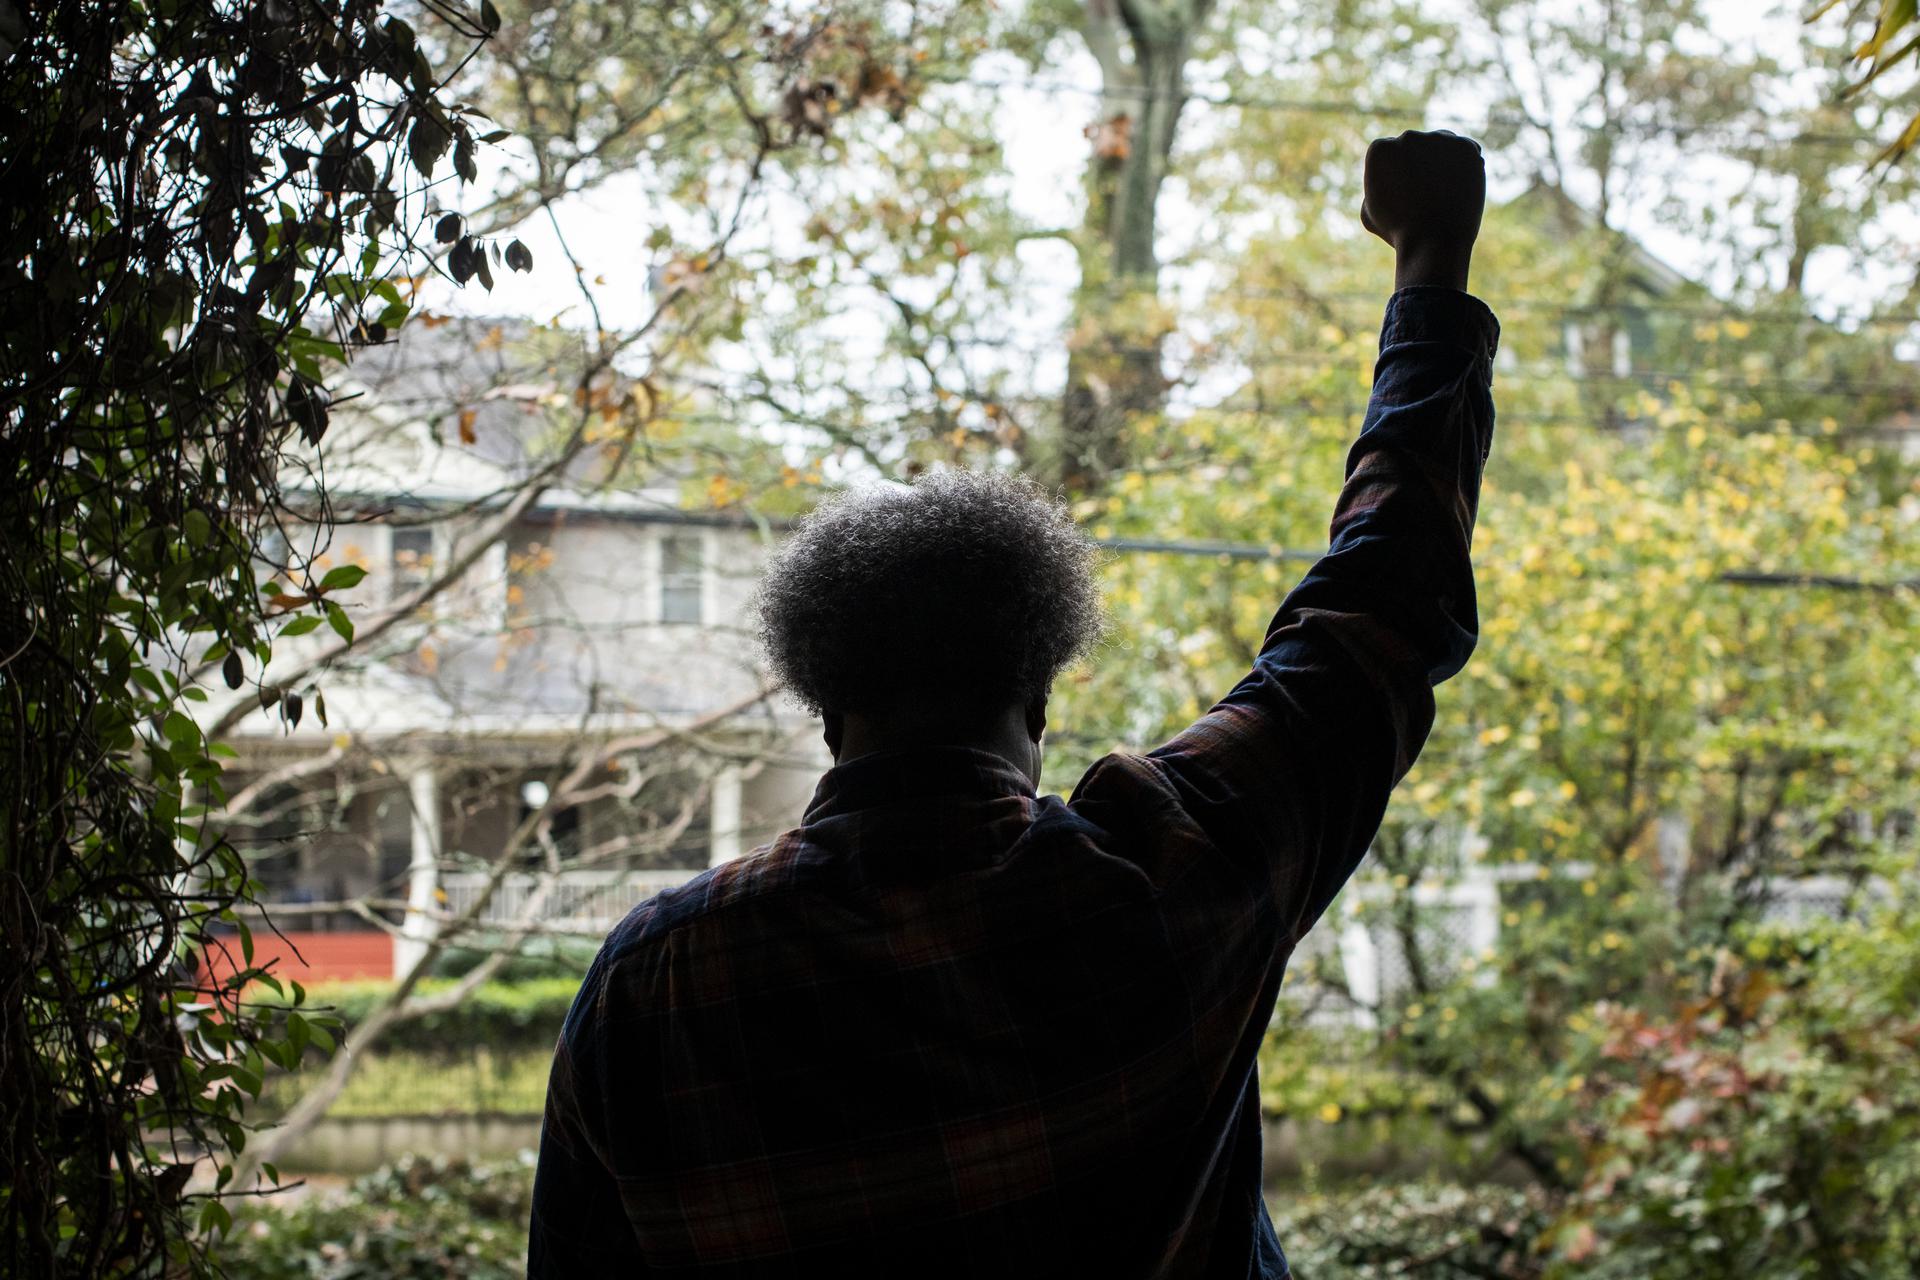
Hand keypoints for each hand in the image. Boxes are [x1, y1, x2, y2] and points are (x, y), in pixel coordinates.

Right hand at [1361, 129, 1485, 292]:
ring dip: (1442, 163)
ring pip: (1441, 146)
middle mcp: (1407, 137)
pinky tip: (1459, 188)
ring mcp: (1439, 139)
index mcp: (1380, 149)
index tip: (1402, 197)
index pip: (1390, 154)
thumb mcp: (1370, 211)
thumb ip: (1377, 186)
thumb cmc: (1398, 231)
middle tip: (1425, 196)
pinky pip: (1467, 151)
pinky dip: (1466, 166)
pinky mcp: (1465, 146)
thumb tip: (1387, 177)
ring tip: (1443, 194)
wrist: (1434, 242)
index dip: (1396, 177)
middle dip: (1420, 166)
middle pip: (1415, 146)